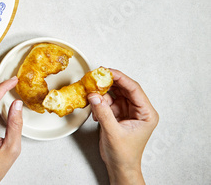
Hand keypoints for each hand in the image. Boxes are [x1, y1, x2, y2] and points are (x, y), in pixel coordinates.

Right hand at [87, 69, 158, 184]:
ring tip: (92, 91)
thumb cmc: (124, 154)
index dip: (121, 78)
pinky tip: (94, 106)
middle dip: (109, 83)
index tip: (108, 71)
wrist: (120, 167)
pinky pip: (108, 101)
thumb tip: (95, 95)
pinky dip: (99, 101)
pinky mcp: (118, 114)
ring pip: (115, 94)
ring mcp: (128, 111)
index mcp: (146, 113)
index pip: (134, 89)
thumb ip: (103, 112)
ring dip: (102, 92)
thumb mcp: (113, 132)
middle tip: (96, 76)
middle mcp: (138, 110)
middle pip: (124, 88)